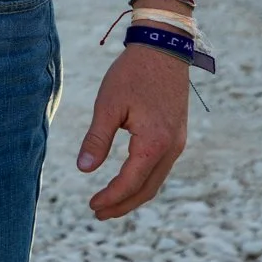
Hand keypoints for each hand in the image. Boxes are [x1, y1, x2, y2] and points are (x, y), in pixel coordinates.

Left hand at [77, 45, 188, 218]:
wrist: (163, 48)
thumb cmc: (133, 73)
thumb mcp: (108, 104)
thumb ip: (97, 138)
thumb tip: (83, 169)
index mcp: (154, 143)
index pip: (130, 182)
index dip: (110, 198)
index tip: (91, 206)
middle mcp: (171, 149)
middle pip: (147, 190)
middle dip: (122, 205)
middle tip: (98, 213)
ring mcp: (178, 143)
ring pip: (156, 181)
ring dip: (133, 195)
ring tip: (110, 203)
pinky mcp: (178, 136)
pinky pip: (161, 168)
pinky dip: (144, 180)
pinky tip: (128, 180)